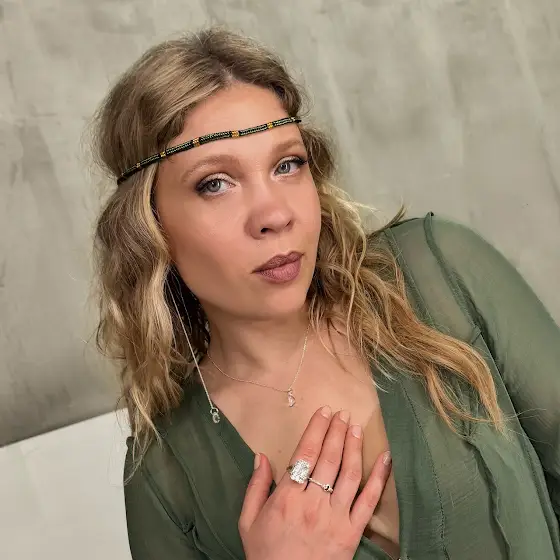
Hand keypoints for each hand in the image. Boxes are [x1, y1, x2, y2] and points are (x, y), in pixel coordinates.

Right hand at [239, 406, 391, 559]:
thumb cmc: (265, 554)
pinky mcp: (353, 532)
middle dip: (336, 432)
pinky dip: (379, 477)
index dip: (316, 430)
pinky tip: (385, 458)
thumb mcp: (248, 522)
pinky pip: (369, 501)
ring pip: (349, 473)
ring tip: (355, 427)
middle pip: (329, 458)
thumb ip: (255, 487)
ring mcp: (336, 517)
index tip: (324, 412)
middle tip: (342, 414)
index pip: (305, 454)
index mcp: (287, 498)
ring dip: (354, 447)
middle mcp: (313, 503)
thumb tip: (262, 456)